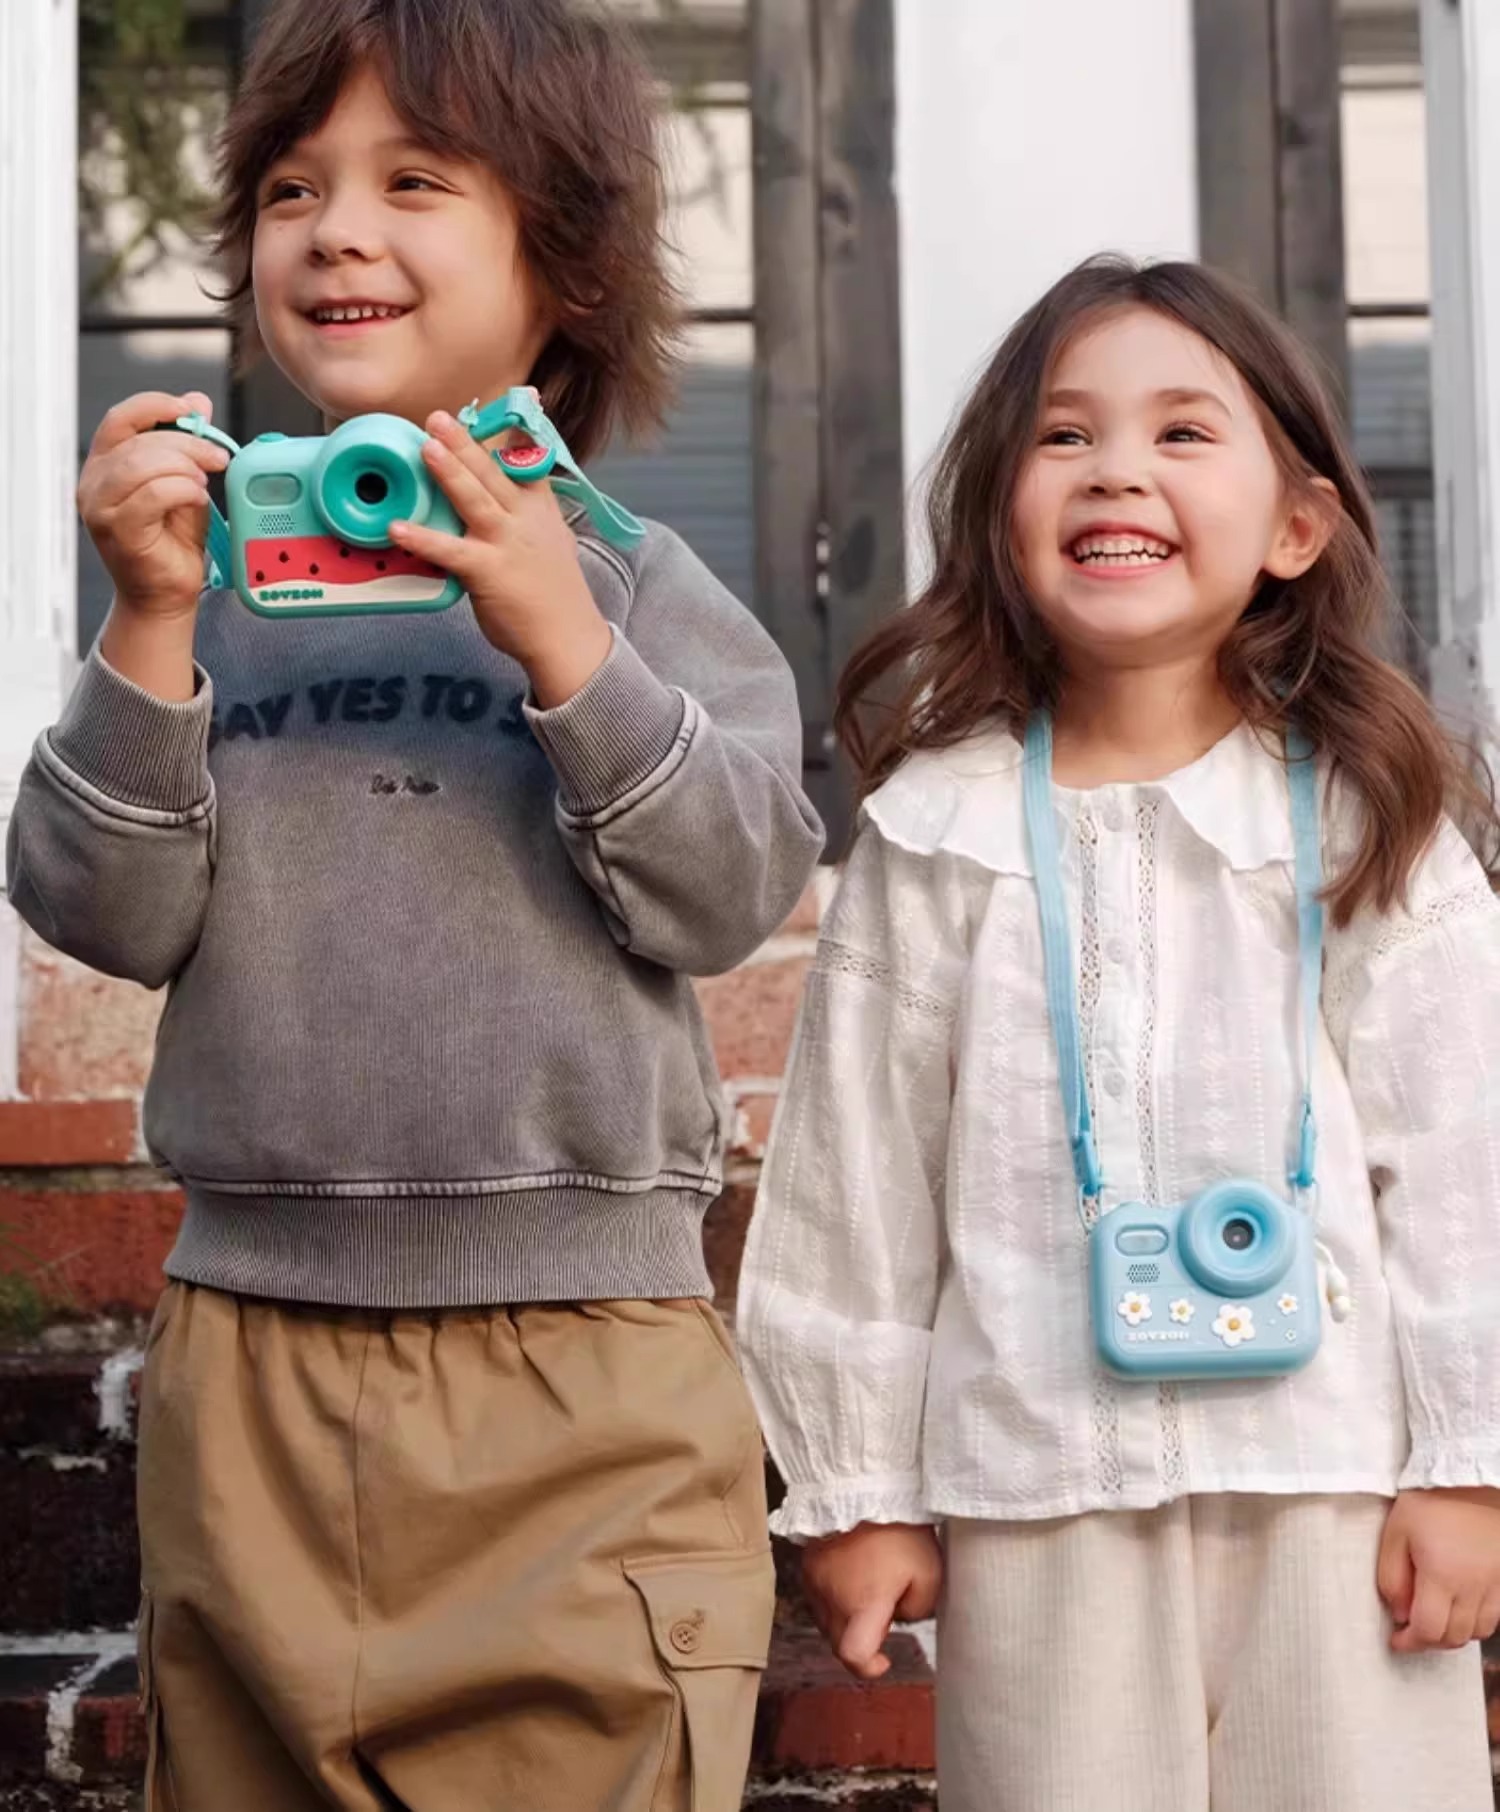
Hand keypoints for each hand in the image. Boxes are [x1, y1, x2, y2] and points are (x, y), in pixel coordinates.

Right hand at [77, 391, 226, 620]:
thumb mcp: (184, 482)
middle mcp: (93, 483)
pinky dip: (183, 490)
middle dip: (187, 442)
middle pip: (139, 441)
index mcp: (104, 464)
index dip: (156, 405)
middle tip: (219, 455)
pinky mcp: (118, 531)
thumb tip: (198, 402)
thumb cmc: (171, 541)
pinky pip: (154, 495)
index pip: (121, 418)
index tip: (191, 410)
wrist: (165, 594)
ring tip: (206, 482)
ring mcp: (101, 508)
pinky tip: (198, 497)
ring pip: (143, 465)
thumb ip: (187, 445)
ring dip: (184, 466)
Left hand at [389, 411, 612, 706]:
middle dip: (466, 442)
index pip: (529, 461)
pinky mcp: (488, 572)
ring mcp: (507, 544)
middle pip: (494, 472)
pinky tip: (397, 528)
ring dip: (449, 470)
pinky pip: (450, 551)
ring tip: (426, 446)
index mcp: (540, 510)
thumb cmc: (554, 594)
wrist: (568, 637)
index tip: (521, 398)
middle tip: (438, 417)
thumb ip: (529, 513)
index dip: (518, 430)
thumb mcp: (552, 541)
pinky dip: (423, 538)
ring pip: (475, 499)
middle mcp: (524, 520)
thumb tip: (507, 496)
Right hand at [801, 1522, 942, 1680]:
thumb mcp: (929, 1572)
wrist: (864, 1483)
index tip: (884, 1659)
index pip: (853, 1655)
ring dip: (847, 1618)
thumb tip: (901, 1615)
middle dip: (862, 1640)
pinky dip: (834, 1597)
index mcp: (862, 1604)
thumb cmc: (899, 1528)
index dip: (868, 1667)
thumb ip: (920, 1608)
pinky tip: (852, 1575)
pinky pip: (818, 1596)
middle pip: (839, 1643)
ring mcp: (815, 1581)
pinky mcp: (806, 1564)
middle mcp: (832, 1599)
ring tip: (868, 1587)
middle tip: (884, 1612)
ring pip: (827, 1621)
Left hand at [1376, 1487, 1499, 1652]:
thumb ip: (1392, 1576)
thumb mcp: (1396, 1531)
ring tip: (1434, 1620)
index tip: (1397, 1639)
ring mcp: (1494, 1584)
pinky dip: (1476, 1623)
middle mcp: (1473, 1587)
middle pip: (1454, 1637)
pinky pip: (1494, 1617)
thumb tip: (1399, 1612)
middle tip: (1412, 1632)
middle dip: (1429, 1641)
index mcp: (1442, 1575)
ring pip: (1477, 1632)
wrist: (1469, 1478)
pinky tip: (1460, 1609)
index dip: (1410, 1642)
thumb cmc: (1430, 1500)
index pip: (1429, 1629)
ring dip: (1453, 1634)